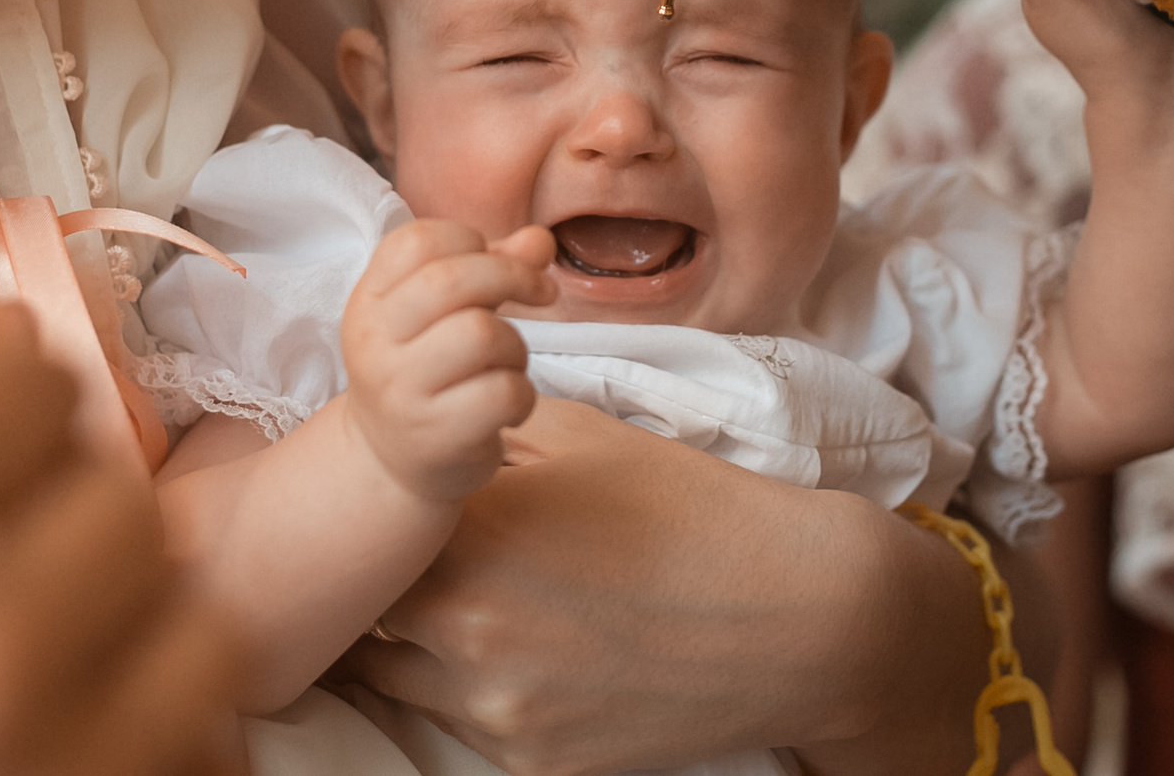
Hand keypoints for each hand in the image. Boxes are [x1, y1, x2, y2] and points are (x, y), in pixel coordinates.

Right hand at [0, 304, 245, 775]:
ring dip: (132, 630)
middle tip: (5, 551)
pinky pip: (202, 758)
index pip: (27, 377)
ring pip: (191, 627)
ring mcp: (52, 759)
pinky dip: (161, 743)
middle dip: (63, 513)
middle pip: (120, 499)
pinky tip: (78, 744)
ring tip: (56, 655)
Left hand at [340, 398, 994, 775]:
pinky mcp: (530, 764)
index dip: (389, 517)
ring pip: (398, 678)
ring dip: (418, 644)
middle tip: (437, 554)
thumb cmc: (695, 511)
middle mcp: (470, 630)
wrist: (800, 619)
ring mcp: (497, 709)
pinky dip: (472, 691)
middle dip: (395, 581)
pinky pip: (459, 725)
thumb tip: (429, 431)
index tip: (410, 505)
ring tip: (480, 603)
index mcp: (477, 536)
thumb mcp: (586, 439)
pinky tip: (528, 652)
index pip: (377, 532)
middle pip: (373, 612)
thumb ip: (489, 437)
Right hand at [341, 220, 556, 502]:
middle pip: (450, 280)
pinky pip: (502, 392)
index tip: (497, 259)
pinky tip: (509, 406)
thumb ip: (490, 267)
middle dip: (513, 275)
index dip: (470, 239)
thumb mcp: (444, 314)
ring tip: (508, 366)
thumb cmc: (428, 373)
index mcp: (369, 302)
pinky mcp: (436, 436)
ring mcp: (401, 392)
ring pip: (482, 334)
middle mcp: (374, 343)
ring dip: (516, 346)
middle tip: (541, 292)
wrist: (390, 464)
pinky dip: (523, 395)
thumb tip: (540, 239)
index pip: (416, 242)